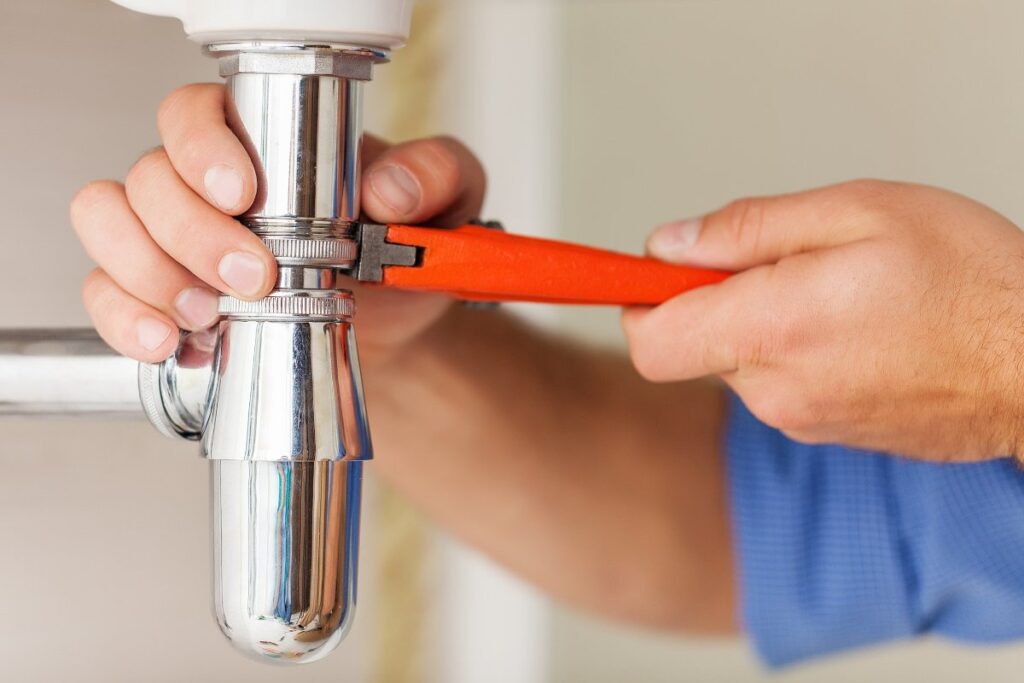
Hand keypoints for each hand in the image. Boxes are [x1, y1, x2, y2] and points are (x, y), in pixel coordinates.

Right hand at [70, 84, 484, 366]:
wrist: (393, 329)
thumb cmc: (401, 254)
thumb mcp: (443, 204)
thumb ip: (433, 175)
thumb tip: (390, 188)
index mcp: (261, 143)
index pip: (193, 115)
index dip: (202, 147)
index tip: (242, 193)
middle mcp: (203, 187)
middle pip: (148, 178)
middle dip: (192, 232)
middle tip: (254, 276)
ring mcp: (174, 242)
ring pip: (110, 226)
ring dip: (149, 273)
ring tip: (208, 315)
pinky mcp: (162, 298)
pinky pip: (106, 294)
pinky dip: (126, 319)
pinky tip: (171, 343)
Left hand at [623, 180, 1023, 461]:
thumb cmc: (971, 282)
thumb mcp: (859, 212)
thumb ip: (749, 228)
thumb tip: (670, 243)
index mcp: (774, 328)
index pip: (651, 339)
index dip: (638, 299)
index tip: (649, 270)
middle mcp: (775, 389)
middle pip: (693, 343)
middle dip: (717, 298)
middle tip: (787, 262)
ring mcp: (799, 420)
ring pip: (738, 361)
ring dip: (763, 323)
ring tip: (839, 294)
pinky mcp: (823, 433)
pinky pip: (777, 384)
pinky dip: (794, 351)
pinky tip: (855, 329)